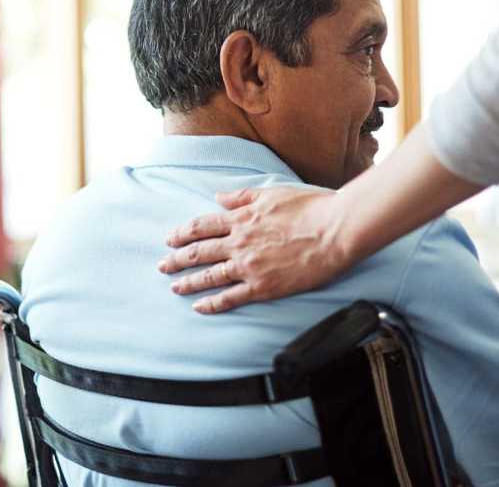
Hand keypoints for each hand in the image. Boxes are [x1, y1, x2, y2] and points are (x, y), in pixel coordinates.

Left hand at [159, 187, 353, 313]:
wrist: (335, 230)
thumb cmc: (310, 207)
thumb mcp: (272, 193)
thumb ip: (242, 196)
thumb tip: (219, 197)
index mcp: (241, 218)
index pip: (202, 226)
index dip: (182, 233)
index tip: (170, 239)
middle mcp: (239, 242)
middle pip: (198, 252)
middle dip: (177, 260)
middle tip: (163, 266)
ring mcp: (249, 266)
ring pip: (209, 276)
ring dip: (188, 282)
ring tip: (175, 287)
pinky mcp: (263, 286)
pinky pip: (231, 297)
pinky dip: (212, 303)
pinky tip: (200, 307)